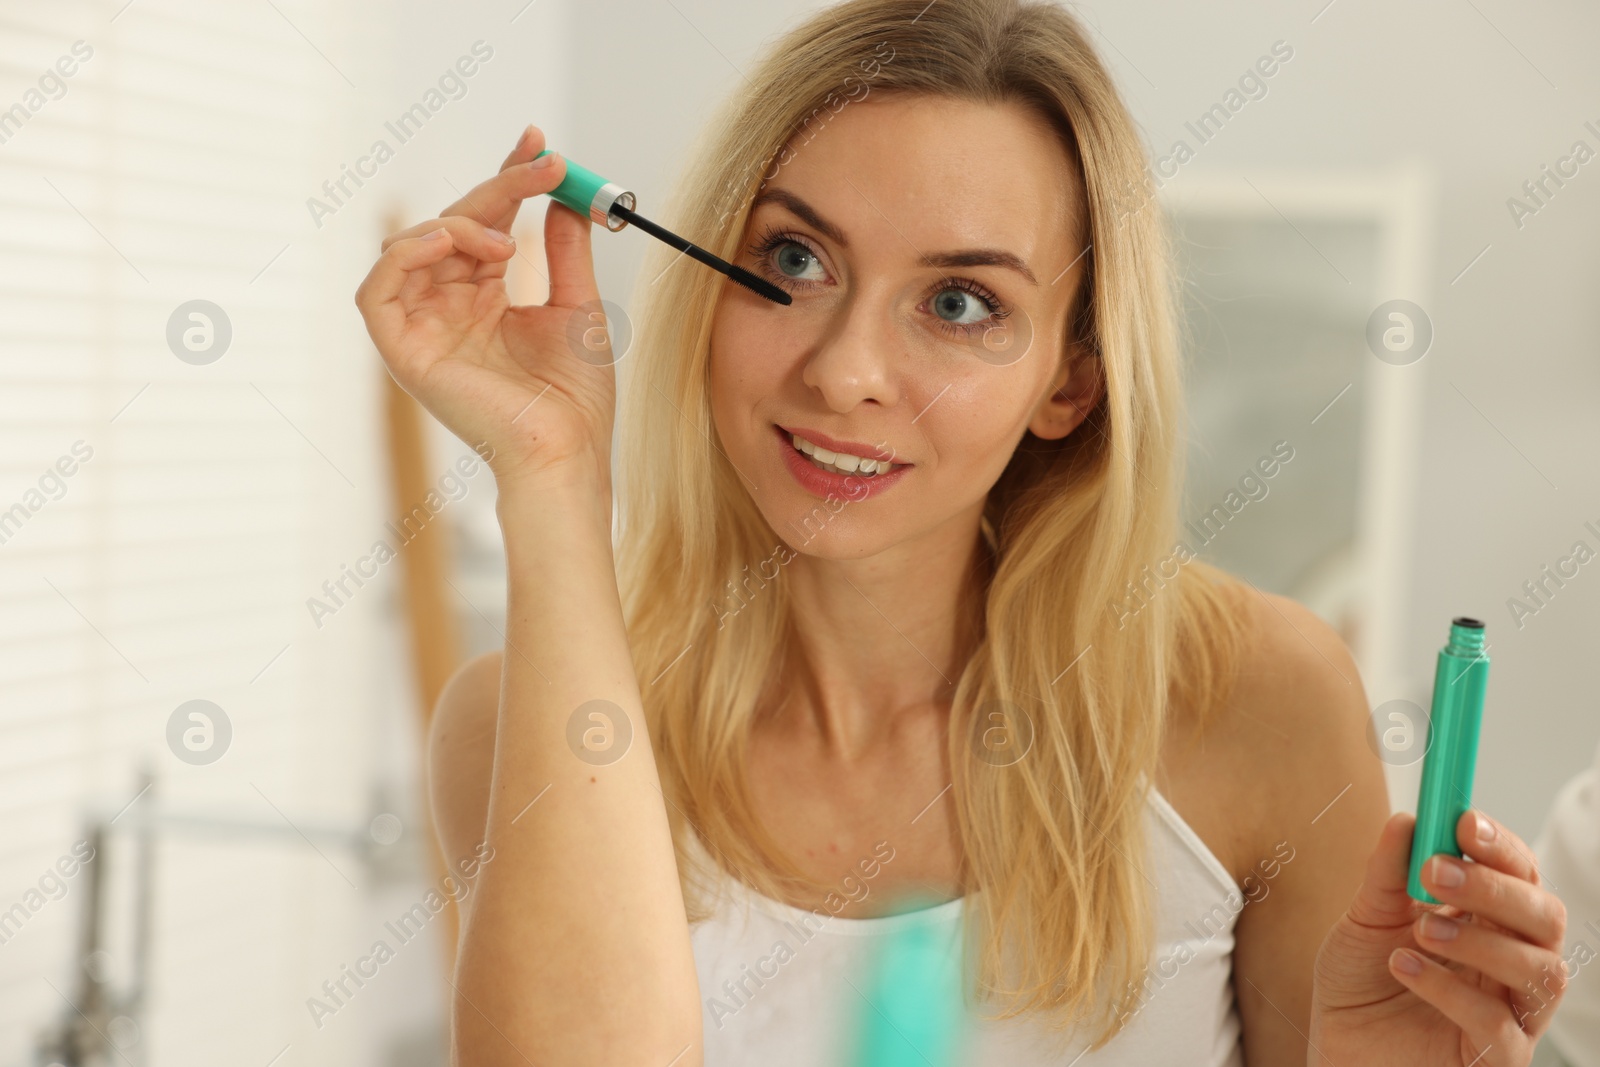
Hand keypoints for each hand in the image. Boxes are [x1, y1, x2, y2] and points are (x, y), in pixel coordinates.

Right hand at [354, 124, 616, 490]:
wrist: (567, 452)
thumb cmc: (575, 399)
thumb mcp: (577, 306)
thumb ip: (564, 251)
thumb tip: (565, 198)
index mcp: (484, 300)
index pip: (484, 223)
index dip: (506, 180)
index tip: (539, 144)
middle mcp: (448, 309)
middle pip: (451, 225)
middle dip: (496, 188)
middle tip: (543, 164)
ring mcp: (423, 329)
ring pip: (410, 246)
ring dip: (457, 223)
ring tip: (506, 241)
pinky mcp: (403, 352)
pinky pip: (377, 289)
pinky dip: (406, 254)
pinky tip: (450, 243)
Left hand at [1308, 809, 1568, 1065]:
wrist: (1337, 1052)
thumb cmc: (1359, 987)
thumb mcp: (1365, 921)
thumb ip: (1387, 874)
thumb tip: (1408, 818)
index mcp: (1488, 924)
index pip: (1520, 875)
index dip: (1500, 846)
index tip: (1464, 821)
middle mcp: (1510, 965)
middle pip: (1544, 918)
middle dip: (1497, 888)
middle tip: (1436, 871)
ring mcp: (1511, 1015)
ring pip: (1541, 971)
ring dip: (1480, 941)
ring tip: (1420, 929)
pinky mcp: (1495, 1059)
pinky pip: (1499, 1025)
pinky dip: (1450, 990)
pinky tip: (1404, 967)